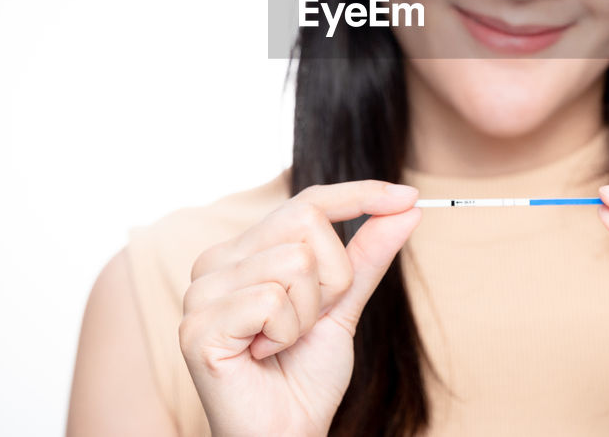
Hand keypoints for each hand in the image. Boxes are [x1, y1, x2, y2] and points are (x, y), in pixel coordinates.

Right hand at [179, 180, 421, 436]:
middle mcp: (216, 261)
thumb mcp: (344, 305)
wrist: (285, 434)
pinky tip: (263, 355)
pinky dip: (285, 334)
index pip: (307, 201)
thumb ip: (367, 255)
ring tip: (282, 343)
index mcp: (245, 250)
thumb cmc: (306, 376)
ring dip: (308, 314)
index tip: (410, 196)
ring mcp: (201, 292)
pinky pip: (272, 300)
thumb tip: (406, 206)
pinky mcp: (198, 326)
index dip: (360, 195)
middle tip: (310, 321)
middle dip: (333, 277)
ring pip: (295, 262)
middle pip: (306, 221)